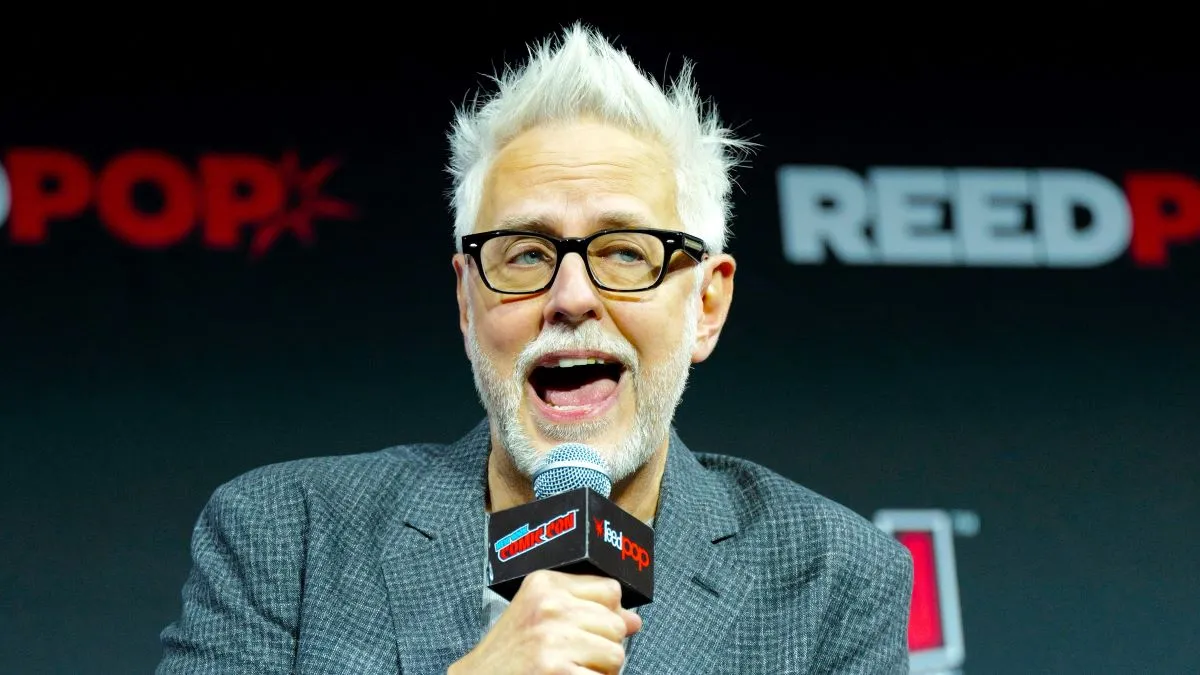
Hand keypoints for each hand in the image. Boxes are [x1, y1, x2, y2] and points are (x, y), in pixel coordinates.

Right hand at [449, 570, 642, 674]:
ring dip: (598, 670)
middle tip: (571, 656)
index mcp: (545, 584)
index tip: (587, 629)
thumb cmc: (509, 653)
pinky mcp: (558, 671)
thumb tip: (634, 619)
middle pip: (616, 624)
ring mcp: (554, 639)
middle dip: (602, 646)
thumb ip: (586, 609)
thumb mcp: (538, 615)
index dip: (606, 615)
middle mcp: (549, 606)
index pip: (611, 590)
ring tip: (568, 669)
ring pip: (616, 654)